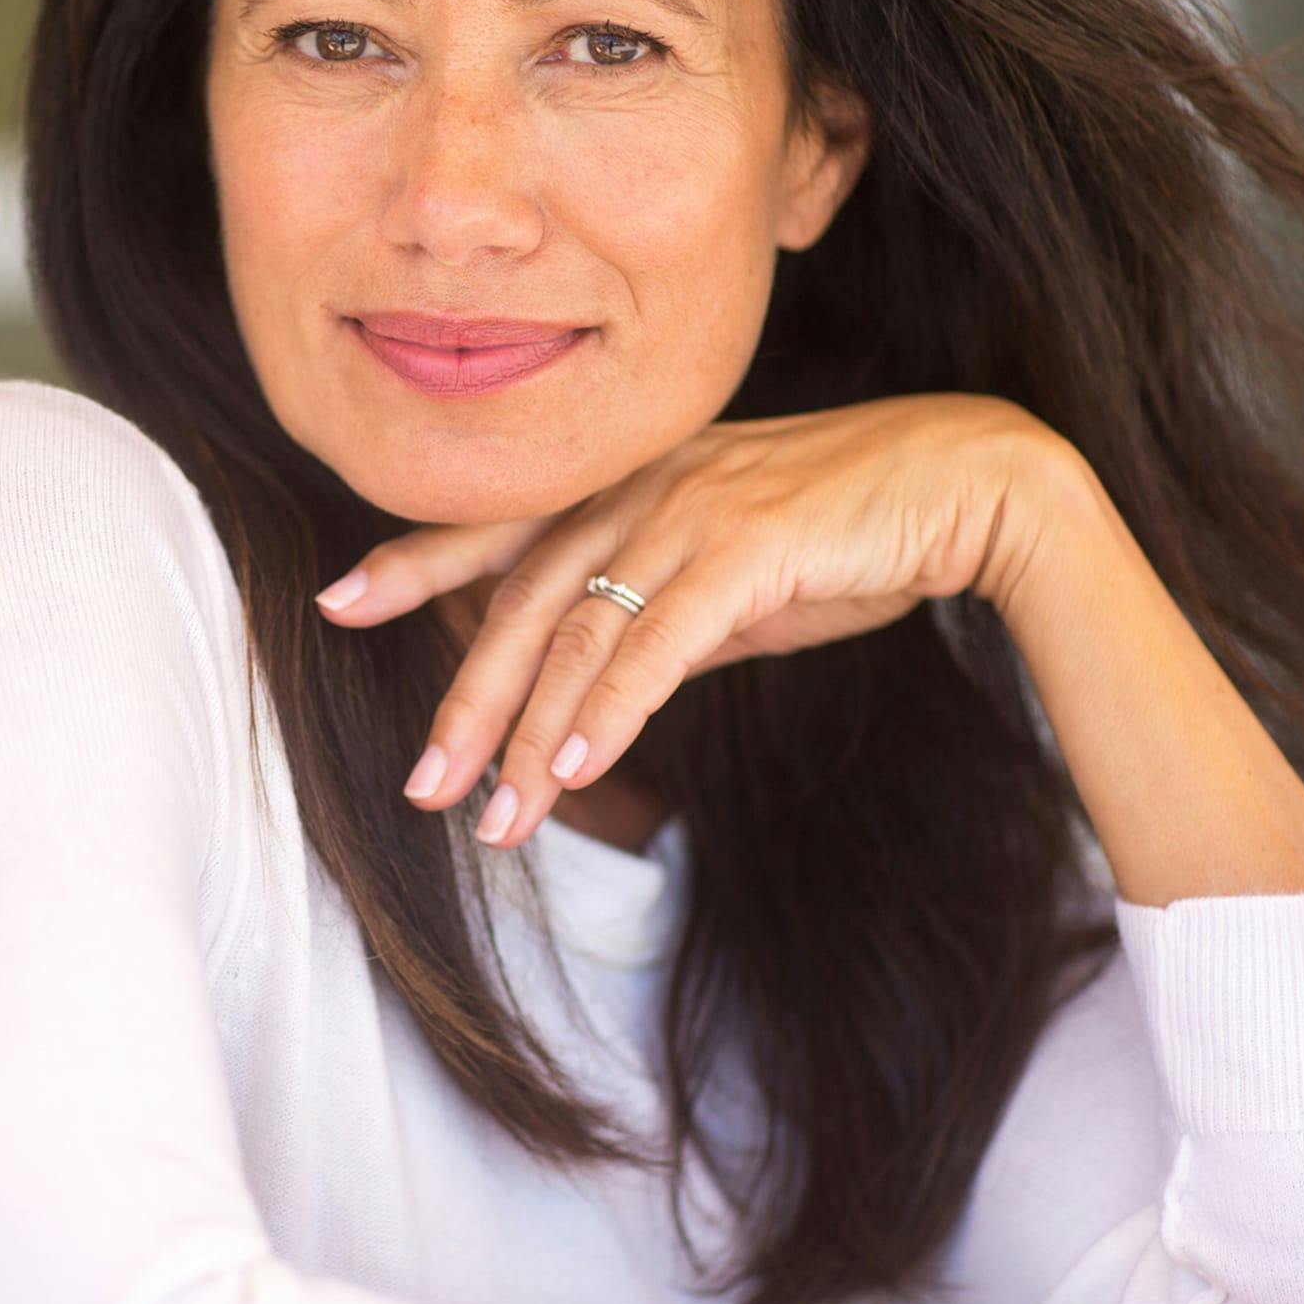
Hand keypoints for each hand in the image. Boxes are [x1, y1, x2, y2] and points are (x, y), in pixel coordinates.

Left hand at [313, 391, 1065, 848]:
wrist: (964, 481)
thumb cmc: (847, 525)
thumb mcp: (731, 568)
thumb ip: (658, 608)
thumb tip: (604, 680)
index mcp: (627, 481)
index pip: (499, 527)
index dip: (414, 562)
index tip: (338, 600)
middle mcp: (640, 485)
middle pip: (520, 600)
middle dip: (464, 700)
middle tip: (420, 786)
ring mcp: (688, 509)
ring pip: (576, 632)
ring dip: (527, 736)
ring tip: (492, 821)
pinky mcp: (746, 546)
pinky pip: (655, 642)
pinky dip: (608, 711)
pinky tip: (570, 770)